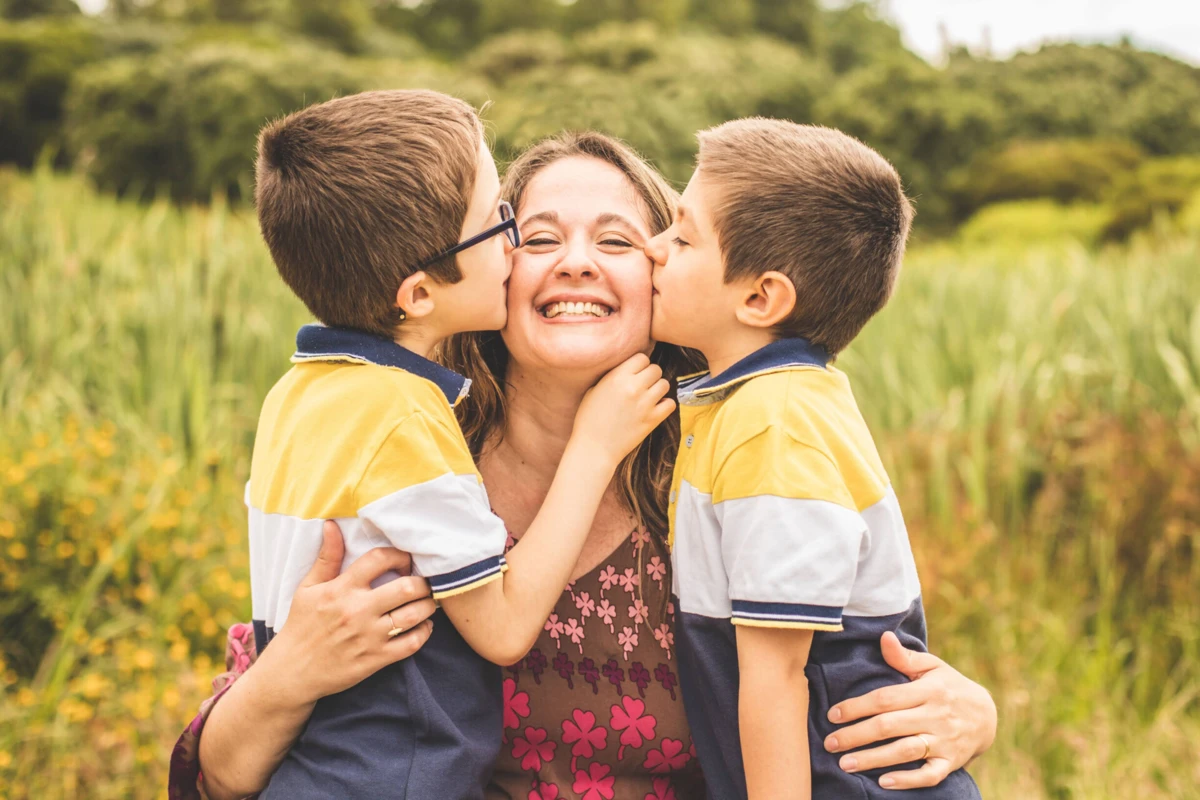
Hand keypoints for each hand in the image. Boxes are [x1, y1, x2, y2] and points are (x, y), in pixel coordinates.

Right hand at [264, 521, 436, 704]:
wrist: (292, 672)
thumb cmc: (300, 626)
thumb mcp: (307, 588)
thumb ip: (327, 557)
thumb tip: (332, 525)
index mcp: (341, 588)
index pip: (380, 559)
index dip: (399, 555)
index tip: (405, 560)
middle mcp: (358, 610)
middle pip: (407, 587)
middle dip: (423, 582)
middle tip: (425, 582)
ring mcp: (369, 636)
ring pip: (414, 615)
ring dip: (428, 606)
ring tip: (427, 602)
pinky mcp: (375, 659)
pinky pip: (412, 644)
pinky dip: (424, 633)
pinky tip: (423, 626)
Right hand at [572, 353, 674, 465]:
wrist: (593, 448)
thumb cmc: (589, 419)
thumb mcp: (594, 389)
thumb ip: (612, 376)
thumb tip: (627, 368)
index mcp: (617, 377)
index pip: (641, 357)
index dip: (639, 365)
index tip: (635, 373)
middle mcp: (633, 387)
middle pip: (656, 369)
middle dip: (650, 376)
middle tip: (642, 386)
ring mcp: (645, 403)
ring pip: (665, 384)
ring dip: (658, 389)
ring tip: (648, 396)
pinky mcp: (653, 419)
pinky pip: (670, 403)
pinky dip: (665, 404)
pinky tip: (655, 408)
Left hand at [823, 632, 996, 789]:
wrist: (988, 715)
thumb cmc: (949, 687)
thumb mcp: (932, 667)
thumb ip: (904, 657)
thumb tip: (883, 637)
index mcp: (928, 690)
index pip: (885, 698)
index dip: (857, 706)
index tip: (832, 714)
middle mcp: (936, 715)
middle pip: (890, 725)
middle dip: (856, 735)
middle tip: (830, 743)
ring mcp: (944, 741)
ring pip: (905, 751)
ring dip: (873, 758)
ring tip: (845, 764)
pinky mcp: (951, 762)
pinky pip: (929, 775)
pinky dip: (908, 780)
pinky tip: (884, 782)